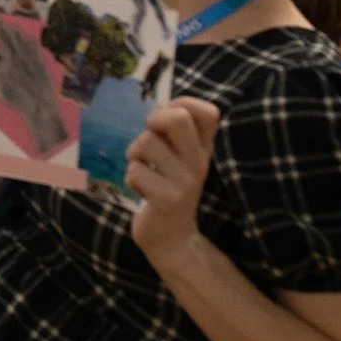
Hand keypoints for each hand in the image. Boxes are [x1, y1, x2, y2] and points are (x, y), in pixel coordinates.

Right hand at [0, 17, 67, 152]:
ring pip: (17, 38)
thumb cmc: (17, 101)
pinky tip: (24, 34)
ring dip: (11, 28)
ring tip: (6, 21)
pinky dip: (27, 37)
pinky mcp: (38, 60)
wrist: (40, 106)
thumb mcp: (0, 93)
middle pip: (2, 38)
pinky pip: (32, 44)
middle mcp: (12, 60)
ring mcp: (26, 58)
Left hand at [128, 97, 221, 259]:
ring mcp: (185, 182)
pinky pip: (135, 171)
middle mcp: (199, 163)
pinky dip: (131, 178)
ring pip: (145, 143)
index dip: (182, 103)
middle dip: (154, 120)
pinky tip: (143, 191)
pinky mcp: (166, 200)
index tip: (167, 120)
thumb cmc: (166, 185)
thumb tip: (161, 106)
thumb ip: (172, 131)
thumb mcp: (177, 156)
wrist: (171, 237)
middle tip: (151, 139)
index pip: (209, 112)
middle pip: (178, 118)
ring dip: (135, 155)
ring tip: (145, 170)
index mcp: (203, 149)